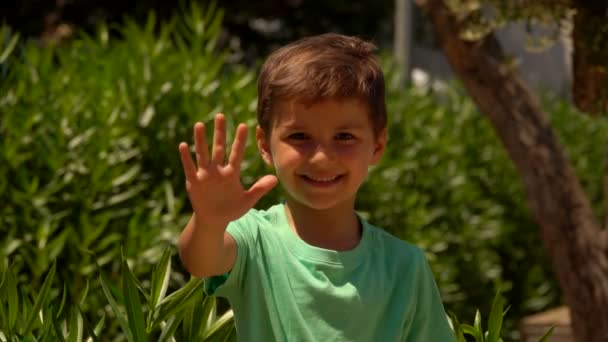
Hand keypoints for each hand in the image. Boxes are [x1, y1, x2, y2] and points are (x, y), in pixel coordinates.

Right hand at [178, 113, 277, 227]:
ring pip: (202, 154)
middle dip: (219, 133)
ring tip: (199, 124)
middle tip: (220, 115)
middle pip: (218, 148)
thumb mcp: (248, 200)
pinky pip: (190, 168)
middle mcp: (218, 170)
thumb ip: (260, 188)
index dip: (239, 141)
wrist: (214, 221)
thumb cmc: (232, 209)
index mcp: (231, 173)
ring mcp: (205, 175)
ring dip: (200, 140)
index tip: (243, 125)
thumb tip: (275, 178)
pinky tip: (183, 145)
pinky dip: (186, 158)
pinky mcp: (194, 182)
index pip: (236, 153)